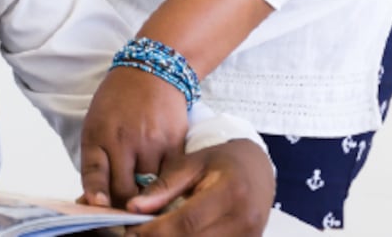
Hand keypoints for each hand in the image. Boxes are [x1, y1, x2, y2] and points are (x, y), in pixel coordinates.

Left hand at [79, 65, 190, 208]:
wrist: (152, 71)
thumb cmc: (118, 101)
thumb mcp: (96, 124)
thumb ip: (95, 162)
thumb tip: (95, 201)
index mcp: (98, 134)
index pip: (94, 171)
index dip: (96, 193)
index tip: (97, 205)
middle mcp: (124, 139)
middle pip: (124, 188)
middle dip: (122, 204)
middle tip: (123, 210)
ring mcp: (151, 141)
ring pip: (149, 188)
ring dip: (145, 196)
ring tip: (142, 194)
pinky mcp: (175, 142)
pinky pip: (170, 177)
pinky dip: (165, 185)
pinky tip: (161, 183)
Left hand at [126, 139, 273, 236]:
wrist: (258, 169)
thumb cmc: (223, 162)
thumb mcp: (193, 163)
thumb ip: (164, 186)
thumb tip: (133, 208)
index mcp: (230, 192)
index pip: (187, 222)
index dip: (156, 231)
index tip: (132, 230)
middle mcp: (244, 220)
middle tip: (140, 234)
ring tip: (158, 233)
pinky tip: (177, 235)